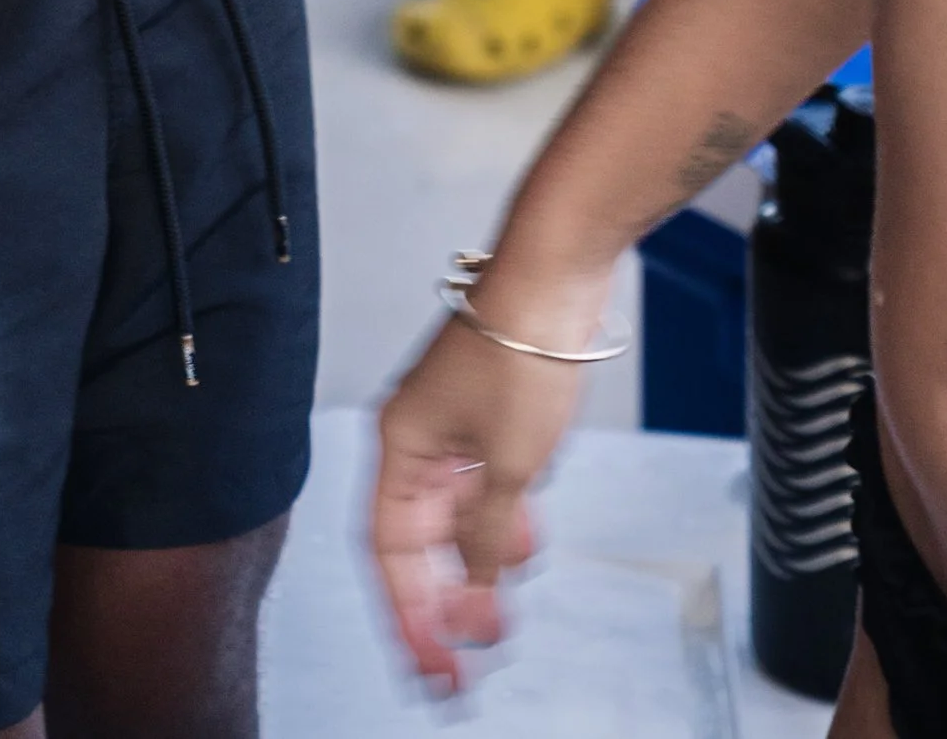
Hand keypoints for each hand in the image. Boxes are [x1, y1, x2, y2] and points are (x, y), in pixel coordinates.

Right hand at [371, 308, 585, 689]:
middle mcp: (415, 440)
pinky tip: (527, 533)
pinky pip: (480, 490)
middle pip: (418, 543)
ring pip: (453, 521)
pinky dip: (501, 522)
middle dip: (445, 603)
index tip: (432, 670)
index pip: (390, 553)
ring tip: (507, 598)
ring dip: (479, 565)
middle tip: (469, 663)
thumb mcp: (511, 467)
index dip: (409, 616)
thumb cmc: (519, 350)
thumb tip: (480, 597)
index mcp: (400, 446)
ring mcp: (450, 429)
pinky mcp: (485, 419)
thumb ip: (490, 539)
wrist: (556, 276)